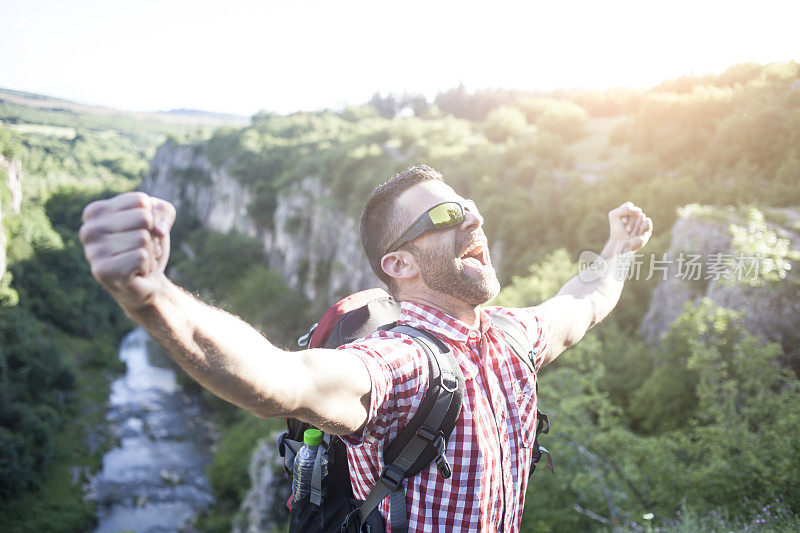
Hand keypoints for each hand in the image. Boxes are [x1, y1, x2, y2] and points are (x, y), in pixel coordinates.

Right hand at [79, 192, 176, 311]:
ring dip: (150, 252)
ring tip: (138, 260)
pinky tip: (136, 272)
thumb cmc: (147, 246)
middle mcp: (88, 230)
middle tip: (140, 248)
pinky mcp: (103, 272)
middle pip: (143, 218)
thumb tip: (158, 230)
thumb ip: (163, 211)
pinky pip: (142, 257)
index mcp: (95, 212)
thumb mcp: (159, 219)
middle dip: (152, 235)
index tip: (139, 231)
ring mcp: (93, 252)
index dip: (151, 217)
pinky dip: (147, 265)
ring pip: (143, 238)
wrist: (146, 282)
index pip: (140, 201)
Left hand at [607, 202, 652, 252]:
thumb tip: (639, 211)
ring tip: (631, 234)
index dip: (626, 213)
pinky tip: (639, 232)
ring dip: (635, 227)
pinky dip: (642, 226)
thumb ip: (624, 208)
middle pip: (636, 211)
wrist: (621, 243)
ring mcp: (641, 221)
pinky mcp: (648, 228)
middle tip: (627, 230)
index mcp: (627, 211)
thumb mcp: (614, 215)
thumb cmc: (617, 230)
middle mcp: (635, 215)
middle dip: (630, 222)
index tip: (622, 222)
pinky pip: (648, 221)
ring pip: (641, 216)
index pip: (629, 205)